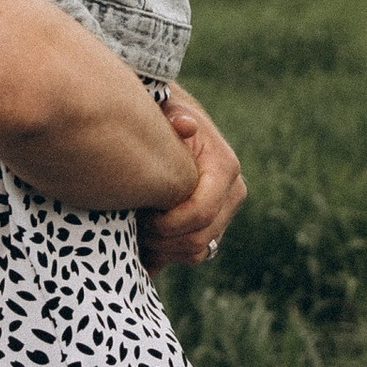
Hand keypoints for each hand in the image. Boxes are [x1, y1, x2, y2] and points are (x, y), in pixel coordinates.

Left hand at [138, 85, 245, 268]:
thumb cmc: (165, 118)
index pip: (201, 213)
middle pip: (200, 238)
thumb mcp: (168, 111)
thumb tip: (185, 126)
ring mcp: (226, 212)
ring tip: (137, 235)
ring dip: (165, 251)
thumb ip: (175, 119)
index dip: (168, 224)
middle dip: (163, 240)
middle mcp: (233, 193)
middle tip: (133, 230)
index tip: (141, 218)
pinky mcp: (214, 225)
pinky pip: (195, 254)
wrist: (173, 125)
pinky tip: (143, 247)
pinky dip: (169, 256)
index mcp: (225, 168)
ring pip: (199, 251)